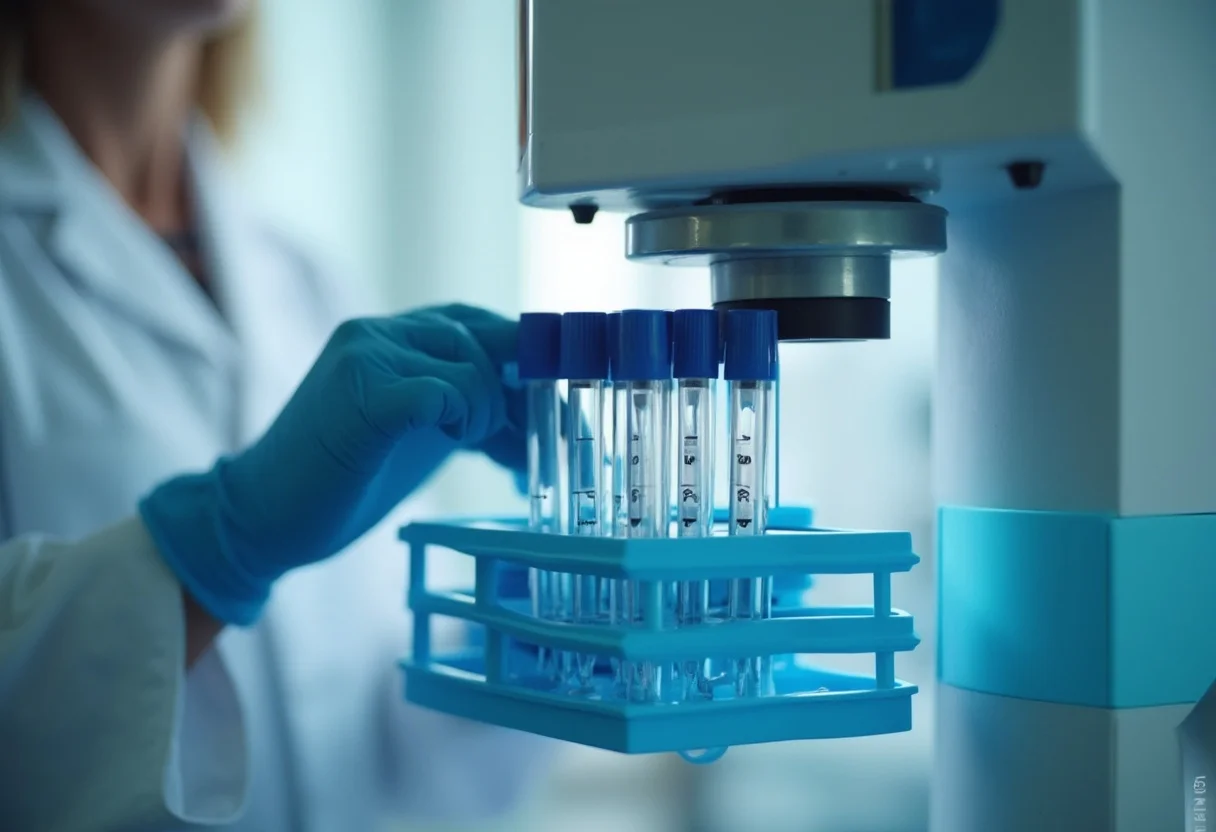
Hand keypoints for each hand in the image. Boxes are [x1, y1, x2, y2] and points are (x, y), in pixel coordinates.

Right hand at [140, 306, 519, 625]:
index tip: (553, 410)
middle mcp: (378, 331)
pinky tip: (455, 443)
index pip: (482, 324)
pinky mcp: (362, 395)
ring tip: (475, 447)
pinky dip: (464, 421)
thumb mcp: (422, 431)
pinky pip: (444, 393)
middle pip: (487, 339)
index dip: (526, 365)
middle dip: (522, 394)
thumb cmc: (344, 479)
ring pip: (472, 365)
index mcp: (393, 335)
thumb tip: (544, 414)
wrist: (263, 516)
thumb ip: (469, 406)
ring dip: (489, 413)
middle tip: (526, 442)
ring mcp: (366, 357)